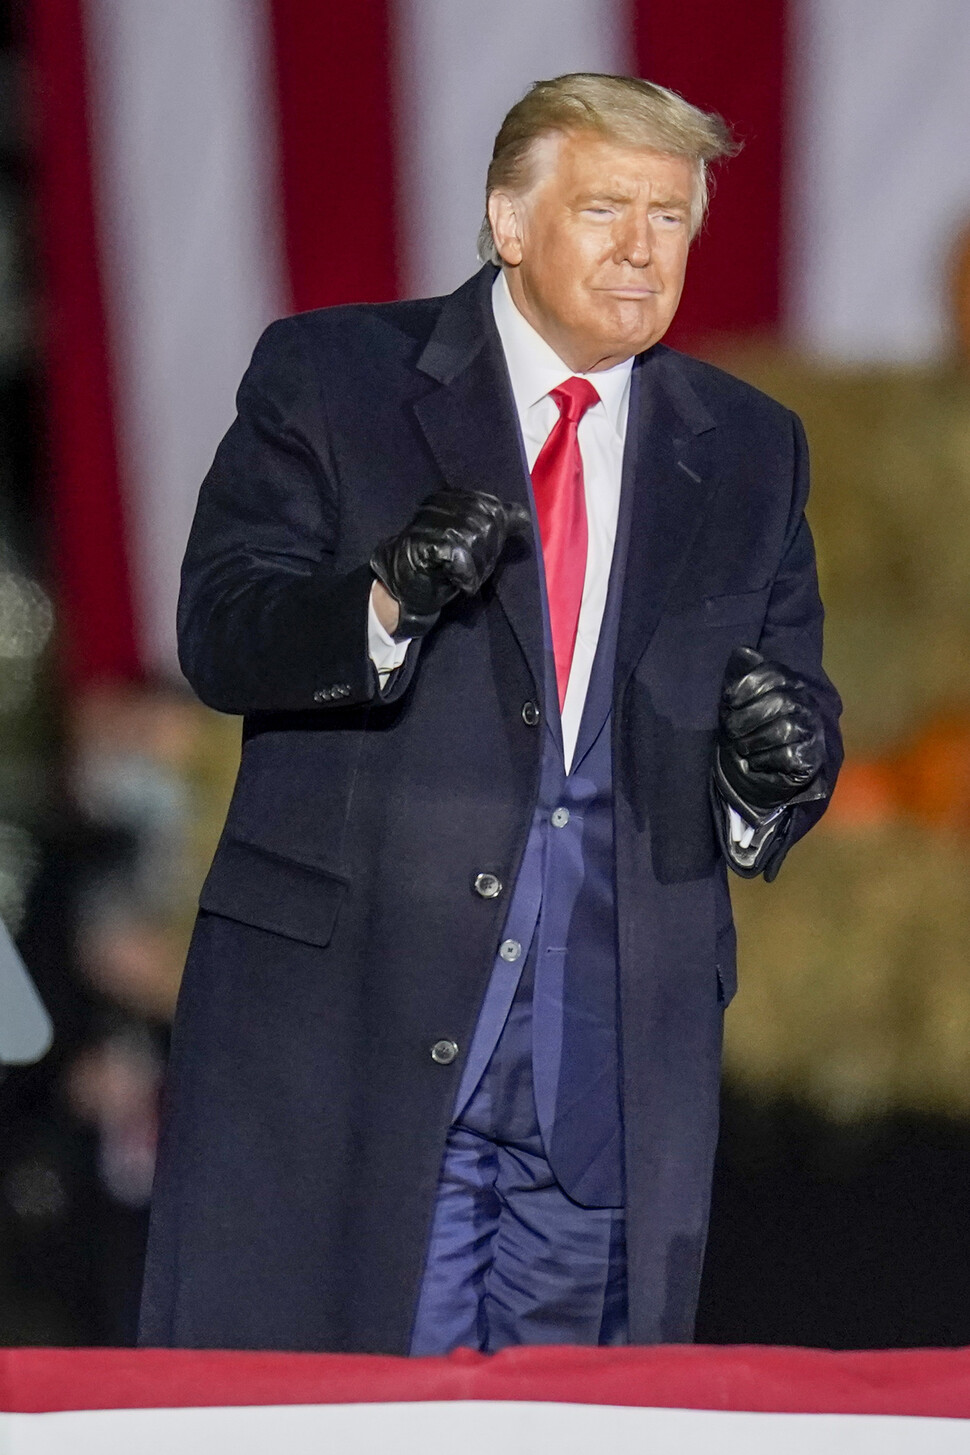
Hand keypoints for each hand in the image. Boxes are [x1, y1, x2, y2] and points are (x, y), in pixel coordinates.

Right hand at [370, 489, 530, 638]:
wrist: (402, 586)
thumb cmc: (441, 565)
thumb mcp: (472, 539)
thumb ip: (496, 523)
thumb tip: (525, 516)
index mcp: (452, 497)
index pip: (495, 508)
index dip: (496, 536)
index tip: (482, 552)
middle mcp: (440, 504)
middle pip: (488, 525)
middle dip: (486, 555)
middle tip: (470, 569)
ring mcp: (429, 522)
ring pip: (475, 541)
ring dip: (476, 569)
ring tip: (461, 577)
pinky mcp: (423, 544)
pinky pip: (460, 557)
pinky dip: (465, 576)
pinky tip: (457, 582)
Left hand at [715, 646, 824, 818]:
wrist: (753, 776)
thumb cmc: (744, 733)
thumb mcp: (734, 703)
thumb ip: (739, 676)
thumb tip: (742, 651)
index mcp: (788, 683)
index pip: (773, 674)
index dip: (746, 687)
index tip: (728, 702)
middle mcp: (806, 703)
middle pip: (779, 701)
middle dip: (746, 718)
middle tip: (731, 732)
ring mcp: (812, 731)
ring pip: (785, 728)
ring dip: (753, 741)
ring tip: (742, 748)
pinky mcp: (812, 758)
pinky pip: (789, 755)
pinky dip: (764, 761)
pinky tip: (755, 763)